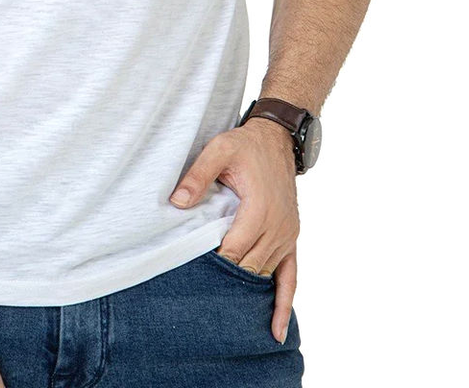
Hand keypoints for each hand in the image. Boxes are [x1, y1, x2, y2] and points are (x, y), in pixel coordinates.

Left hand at [169, 117, 299, 343]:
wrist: (276, 139)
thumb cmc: (244, 145)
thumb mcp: (218, 150)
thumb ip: (197, 175)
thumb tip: (177, 203)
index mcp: (258, 209)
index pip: (233, 251)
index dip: (213, 265)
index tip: (193, 277)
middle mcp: (277, 227)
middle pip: (248, 267)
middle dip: (226, 280)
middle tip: (200, 297)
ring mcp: (287, 234)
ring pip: (265, 273)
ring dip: (247, 290)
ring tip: (223, 314)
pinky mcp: (291, 237)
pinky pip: (292, 276)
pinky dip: (283, 302)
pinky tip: (275, 329)